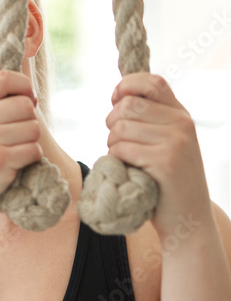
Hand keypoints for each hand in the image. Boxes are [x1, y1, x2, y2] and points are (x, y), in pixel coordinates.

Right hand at [0, 70, 43, 232]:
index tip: (28, 99)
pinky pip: (34, 150)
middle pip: (24, 105)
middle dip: (28, 122)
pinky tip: (12, 169)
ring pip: (33, 128)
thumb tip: (25, 93)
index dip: (23, 85)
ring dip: (29, 143)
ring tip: (10, 156)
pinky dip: (30, 161)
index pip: (1, 78)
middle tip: (16, 139)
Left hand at [105, 73, 210, 237]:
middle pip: (127, 105)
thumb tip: (119, 94)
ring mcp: (176, 142)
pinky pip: (121, 150)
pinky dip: (117, 162)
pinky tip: (132, 173)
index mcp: (181, 115)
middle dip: (112, 124)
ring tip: (128, 161)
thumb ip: (149, 119)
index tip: (116, 100)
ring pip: (120, 128)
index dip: (126, 86)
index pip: (151, 81)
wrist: (188, 220)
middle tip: (120, 144)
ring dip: (113, 146)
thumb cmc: (165, 181)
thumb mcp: (165, 142)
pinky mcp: (165, 161)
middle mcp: (182, 124)